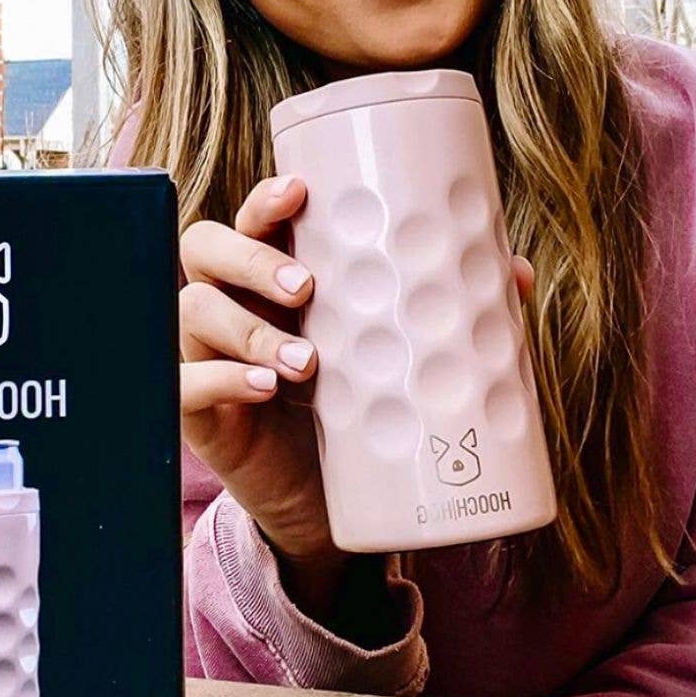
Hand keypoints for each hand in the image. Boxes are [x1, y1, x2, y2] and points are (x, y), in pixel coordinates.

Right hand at [179, 174, 534, 615]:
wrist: (327, 505)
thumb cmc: (357, 412)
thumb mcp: (395, 357)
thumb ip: (444, 311)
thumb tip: (513, 267)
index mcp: (271, 280)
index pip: (250, 221)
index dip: (265, 200)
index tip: (301, 191)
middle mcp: (230, 304)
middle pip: (205, 247)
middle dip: (251, 257)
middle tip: (306, 287)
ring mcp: (204, 354)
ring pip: (195, 309)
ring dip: (248, 327)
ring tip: (307, 360)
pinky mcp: (195, 410)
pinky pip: (183, 382)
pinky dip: (220, 378)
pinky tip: (263, 388)